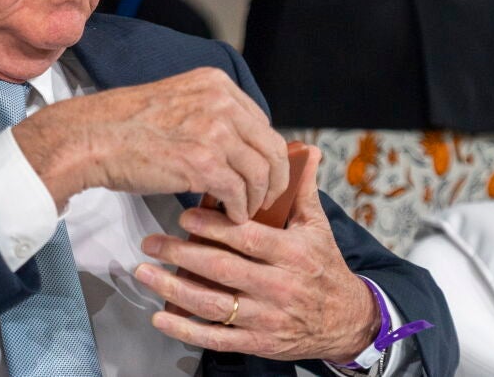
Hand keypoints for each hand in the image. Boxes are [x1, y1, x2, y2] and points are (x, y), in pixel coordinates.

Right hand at [12, 67, 288, 220]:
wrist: (91, 138)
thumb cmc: (123, 125)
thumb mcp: (174, 102)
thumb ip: (207, 114)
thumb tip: (233, 145)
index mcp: (215, 83)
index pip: (261, 121)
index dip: (265, 152)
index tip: (263, 172)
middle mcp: (221, 102)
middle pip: (270, 146)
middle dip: (273, 178)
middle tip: (267, 198)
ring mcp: (215, 131)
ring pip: (260, 173)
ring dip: (256, 198)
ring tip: (244, 212)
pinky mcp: (204, 163)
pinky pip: (239, 193)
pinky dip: (238, 210)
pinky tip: (229, 216)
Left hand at [133, 146, 379, 363]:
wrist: (347, 321)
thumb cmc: (324, 267)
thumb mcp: (317, 227)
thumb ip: (302, 190)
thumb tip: (306, 151)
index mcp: (293, 254)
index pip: (247, 238)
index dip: (213, 227)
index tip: (184, 215)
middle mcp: (279, 287)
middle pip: (223, 269)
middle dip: (181, 253)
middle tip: (151, 242)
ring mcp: (267, 318)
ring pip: (214, 304)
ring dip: (174, 289)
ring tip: (145, 273)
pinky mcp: (258, 342)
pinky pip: (217, 338)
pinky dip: (186, 330)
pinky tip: (161, 317)